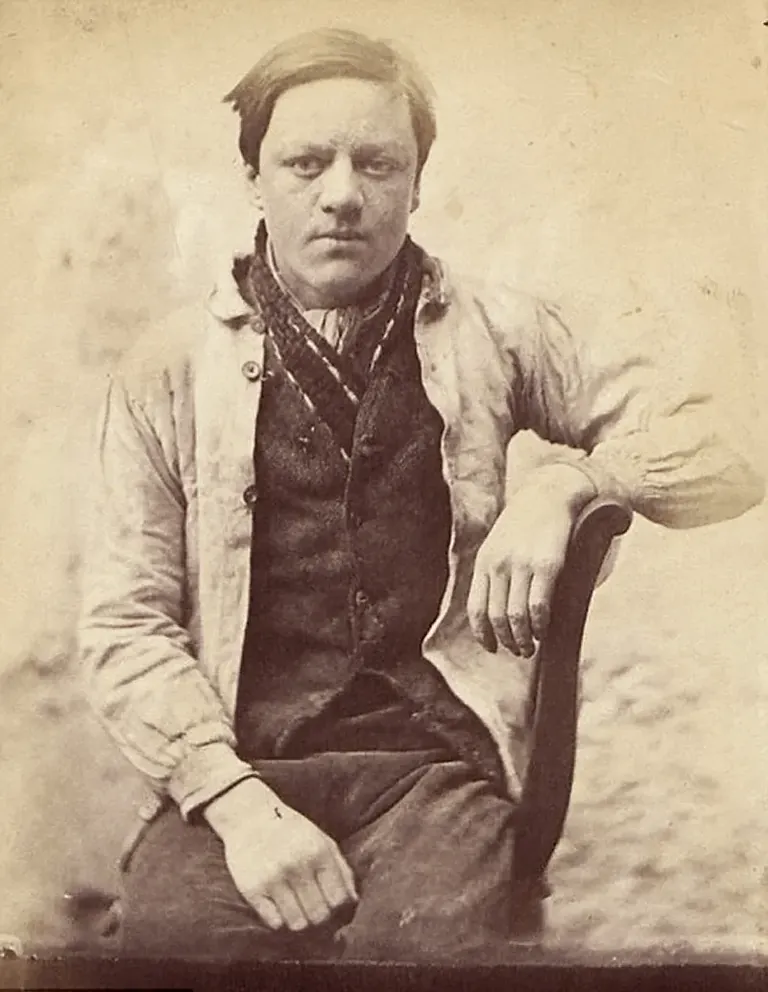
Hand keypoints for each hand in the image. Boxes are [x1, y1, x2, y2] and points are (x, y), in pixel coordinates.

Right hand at [203, 777, 356, 931]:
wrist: (248, 816)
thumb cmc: (291, 830)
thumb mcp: (321, 840)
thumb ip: (341, 869)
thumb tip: (353, 901)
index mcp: (318, 851)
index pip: (338, 899)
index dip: (337, 907)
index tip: (329, 903)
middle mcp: (297, 865)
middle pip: (319, 915)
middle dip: (318, 915)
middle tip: (311, 906)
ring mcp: (273, 878)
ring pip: (298, 924)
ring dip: (299, 920)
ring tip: (295, 906)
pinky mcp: (252, 889)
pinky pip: (275, 923)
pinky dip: (279, 918)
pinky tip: (278, 904)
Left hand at [467, 464, 594, 656]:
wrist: (549, 492)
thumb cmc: (525, 523)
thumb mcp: (498, 544)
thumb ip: (494, 572)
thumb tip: (496, 611)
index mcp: (484, 562)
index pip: (476, 609)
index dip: (483, 635)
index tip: (493, 648)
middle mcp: (499, 565)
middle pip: (496, 617)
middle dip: (507, 642)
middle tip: (519, 651)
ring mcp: (522, 564)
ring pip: (516, 617)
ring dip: (523, 640)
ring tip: (530, 647)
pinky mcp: (548, 565)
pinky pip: (539, 607)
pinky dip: (540, 626)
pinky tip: (543, 632)